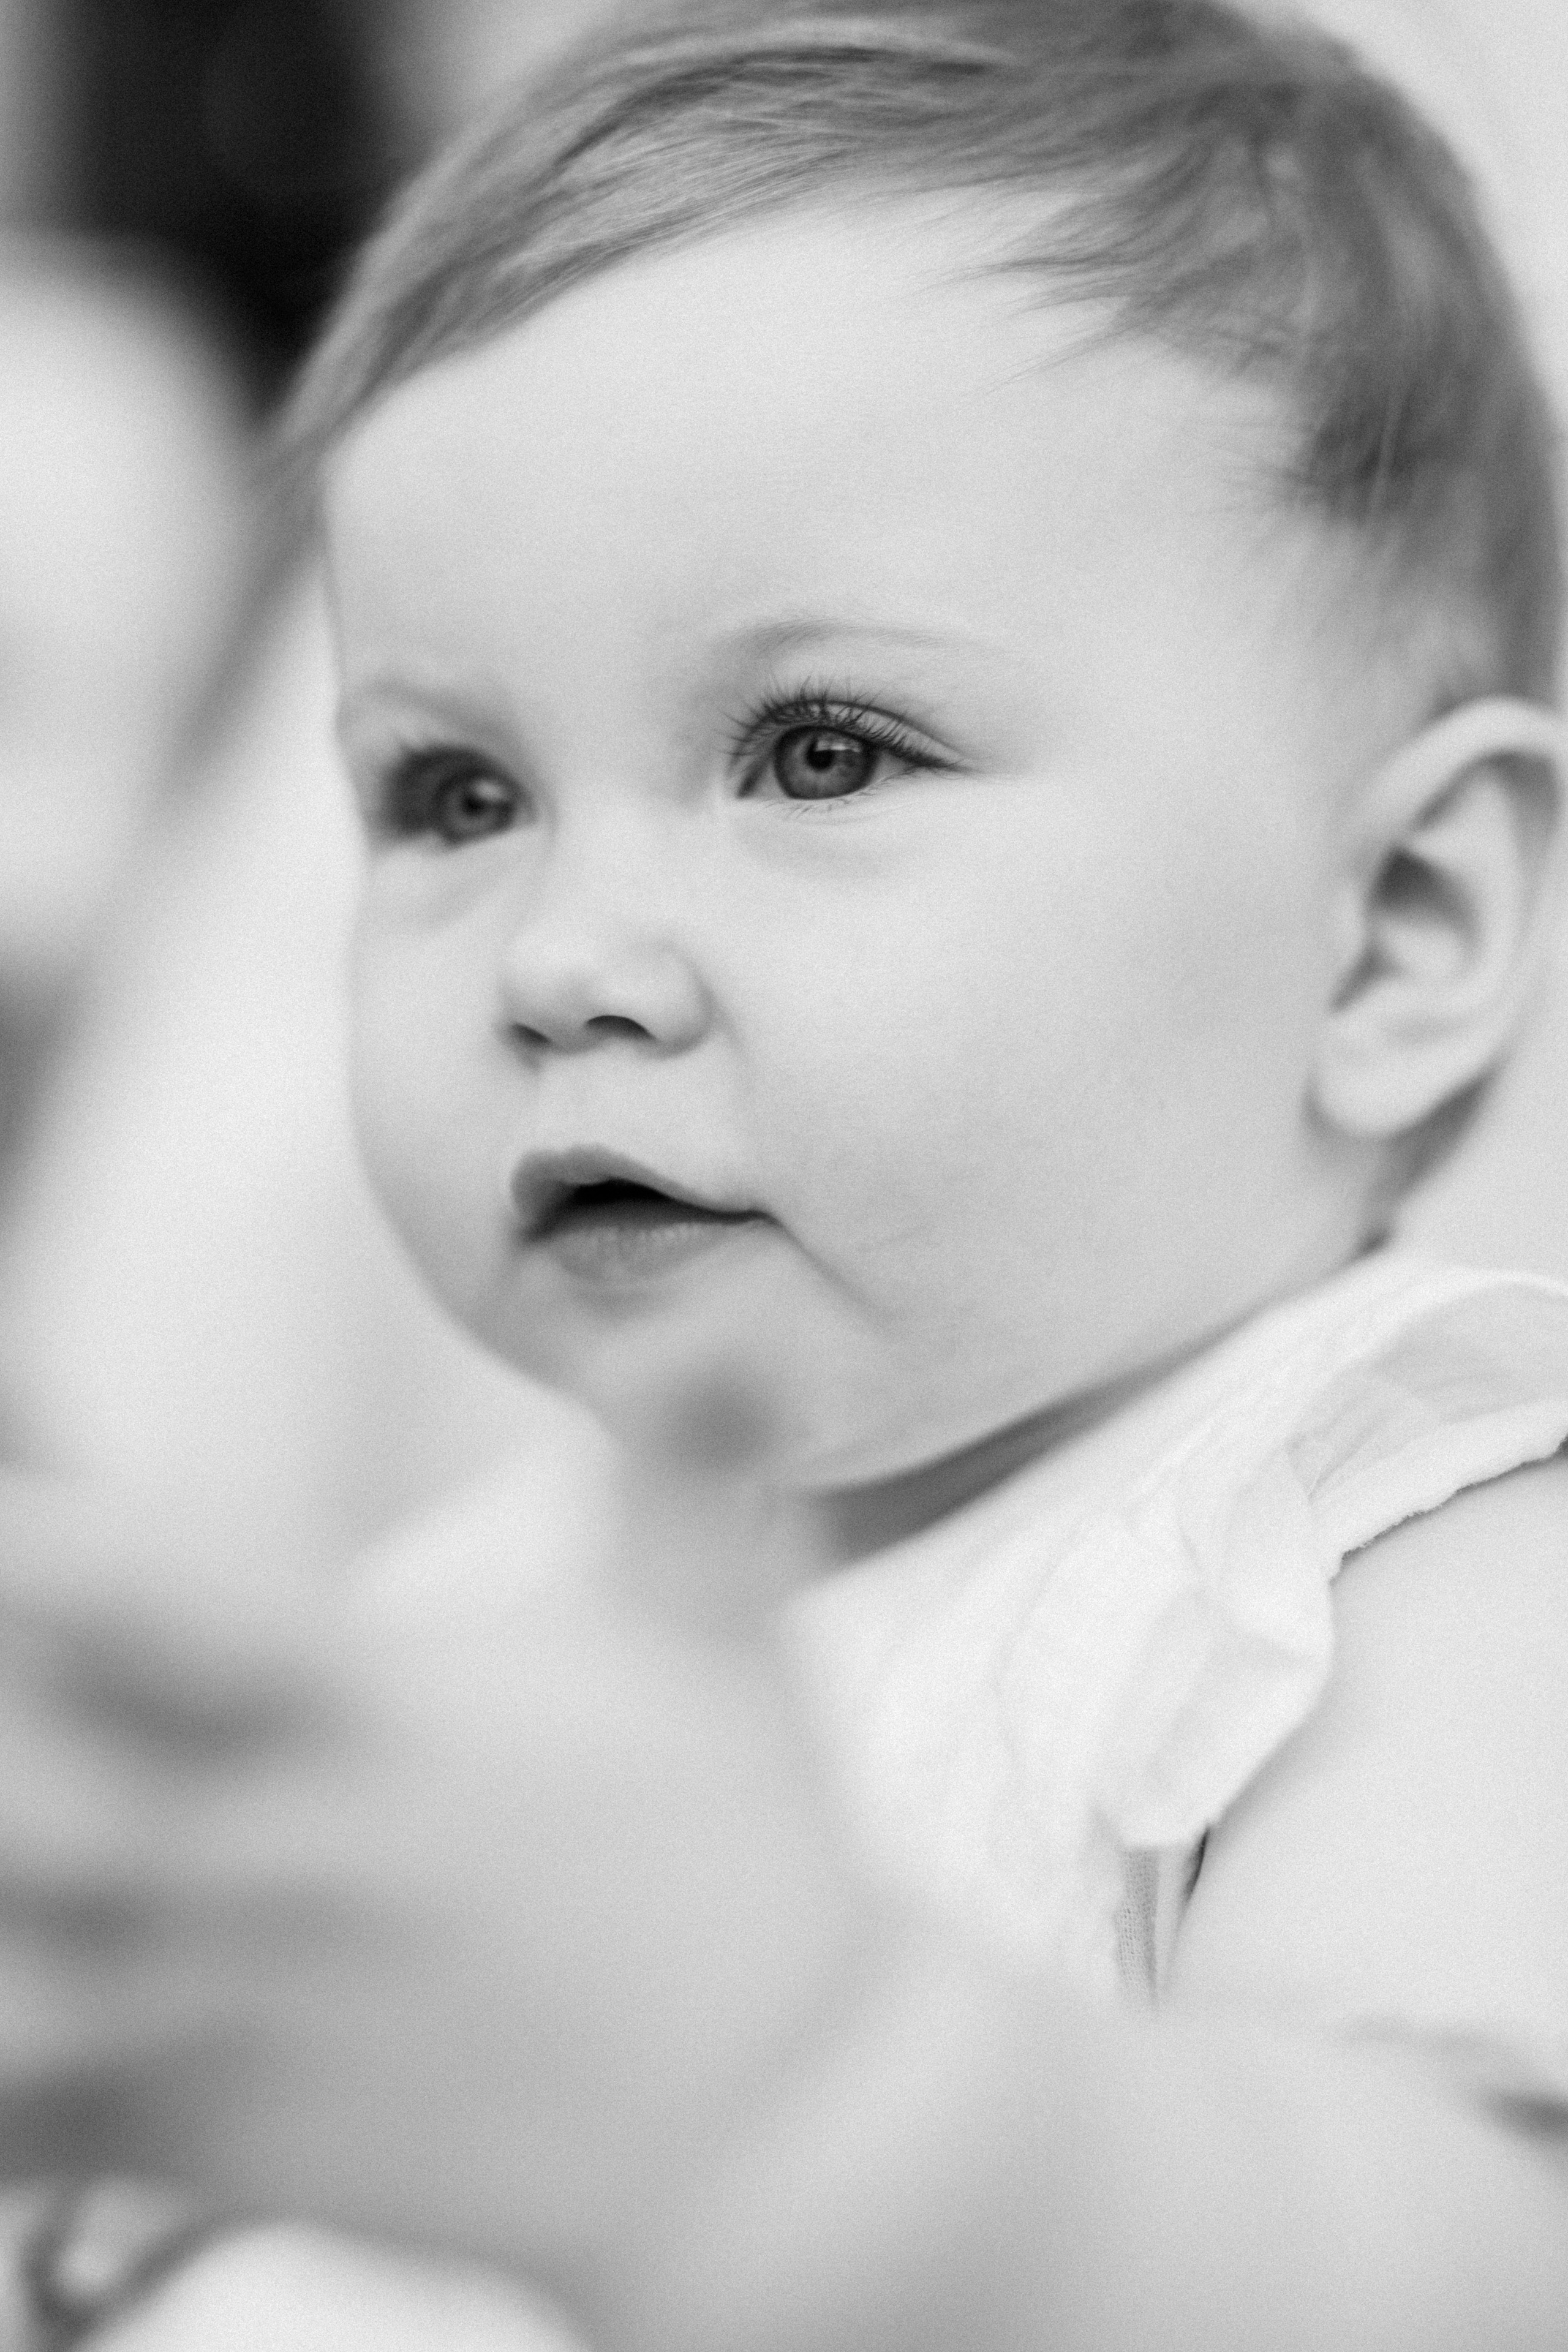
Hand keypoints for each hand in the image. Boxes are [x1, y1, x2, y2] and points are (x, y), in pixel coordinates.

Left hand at [0, 1410, 878, 2296]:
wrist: (788, 2134)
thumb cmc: (745, 1850)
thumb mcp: (725, 1634)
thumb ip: (684, 1464)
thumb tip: (705, 1328)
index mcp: (383, 1725)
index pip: (175, 1615)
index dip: (48, 1555)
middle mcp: (284, 1866)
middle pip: (29, 1802)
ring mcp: (234, 2020)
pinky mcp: (212, 2144)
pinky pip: (15, 2132)